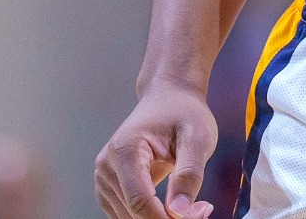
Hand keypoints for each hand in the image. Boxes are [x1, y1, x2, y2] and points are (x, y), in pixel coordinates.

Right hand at [95, 83, 219, 218]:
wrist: (169, 98)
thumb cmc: (184, 113)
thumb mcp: (198, 137)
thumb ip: (189, 174)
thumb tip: (179, 212)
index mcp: (125, 150)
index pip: (140, 203)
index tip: (199, 216)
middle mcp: (106, 166)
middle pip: (134, 214)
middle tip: (202, 210)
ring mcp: (103, 178)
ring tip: (192, 205)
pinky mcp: (108, 188)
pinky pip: (127, 215)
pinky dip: (150, 217)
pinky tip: (173, 206)